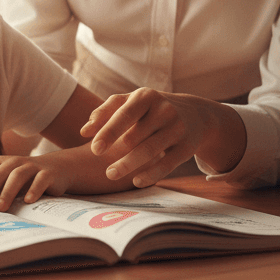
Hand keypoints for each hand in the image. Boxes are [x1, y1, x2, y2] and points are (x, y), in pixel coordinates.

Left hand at [0, 154, 72, 211]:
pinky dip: (34, 189)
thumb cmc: (27, 180)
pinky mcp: (48, 173)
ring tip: (0, 208)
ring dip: (7, 192)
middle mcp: (14, 162)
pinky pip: (40, 180)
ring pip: (17, 176)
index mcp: (0, 164)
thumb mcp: (8, 183)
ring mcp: (31, 166)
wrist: (58, 169)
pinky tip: (28, 201)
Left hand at [80, 89, 244, 187]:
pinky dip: (151, 174)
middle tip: (104, 169)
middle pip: (135, 136)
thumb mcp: (132, 101)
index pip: (124, 114)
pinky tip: (136, 182)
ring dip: (129, 165)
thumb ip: (106, 112)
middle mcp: (163, 109)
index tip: (94, 149)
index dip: (108, 132)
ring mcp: (177, 127)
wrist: (195, 113)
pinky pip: (167, 164)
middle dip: (117, 154)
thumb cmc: (151, 108)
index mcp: (145, 96)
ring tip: (111, 174)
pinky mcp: (187, 146)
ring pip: (150, 151)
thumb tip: (84, 132)